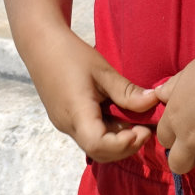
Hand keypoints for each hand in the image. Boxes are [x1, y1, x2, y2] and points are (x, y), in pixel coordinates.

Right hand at [24, 29, 158, 161]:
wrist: (40, 42)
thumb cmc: (70, 53)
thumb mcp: (102, 71)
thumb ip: (127, 92)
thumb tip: (155, 102)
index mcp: (76, 112)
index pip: (99, 146)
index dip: (124, 145)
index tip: (144, 130)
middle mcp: (67, 124)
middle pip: (99, 152)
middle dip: (126, 147)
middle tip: (147, 129)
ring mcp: (64, 123)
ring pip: (94, 144)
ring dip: (117, 139)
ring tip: (137, 122)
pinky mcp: (65, 118)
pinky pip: (88, 133)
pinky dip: (107, 131)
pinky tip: (119, 116)